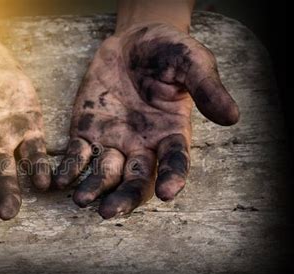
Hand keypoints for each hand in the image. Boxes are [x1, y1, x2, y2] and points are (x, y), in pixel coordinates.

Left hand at [54, 22, 238, 218]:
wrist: (133, 40)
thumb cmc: (168, 51)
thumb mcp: (192, 61)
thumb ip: (207, 87)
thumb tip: (232, 117)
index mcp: (170, 134)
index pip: (174, 162)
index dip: (173, 178)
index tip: (169, 193)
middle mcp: (142, 145)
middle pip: (135, 179)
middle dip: (124, 197)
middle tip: (109, 212)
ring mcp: (113, 141)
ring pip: (104, 173)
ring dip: (93, 189)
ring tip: (82, 200)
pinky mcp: (88, 131)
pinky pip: (78, 154)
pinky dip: (70, 168)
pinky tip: (61, 180)